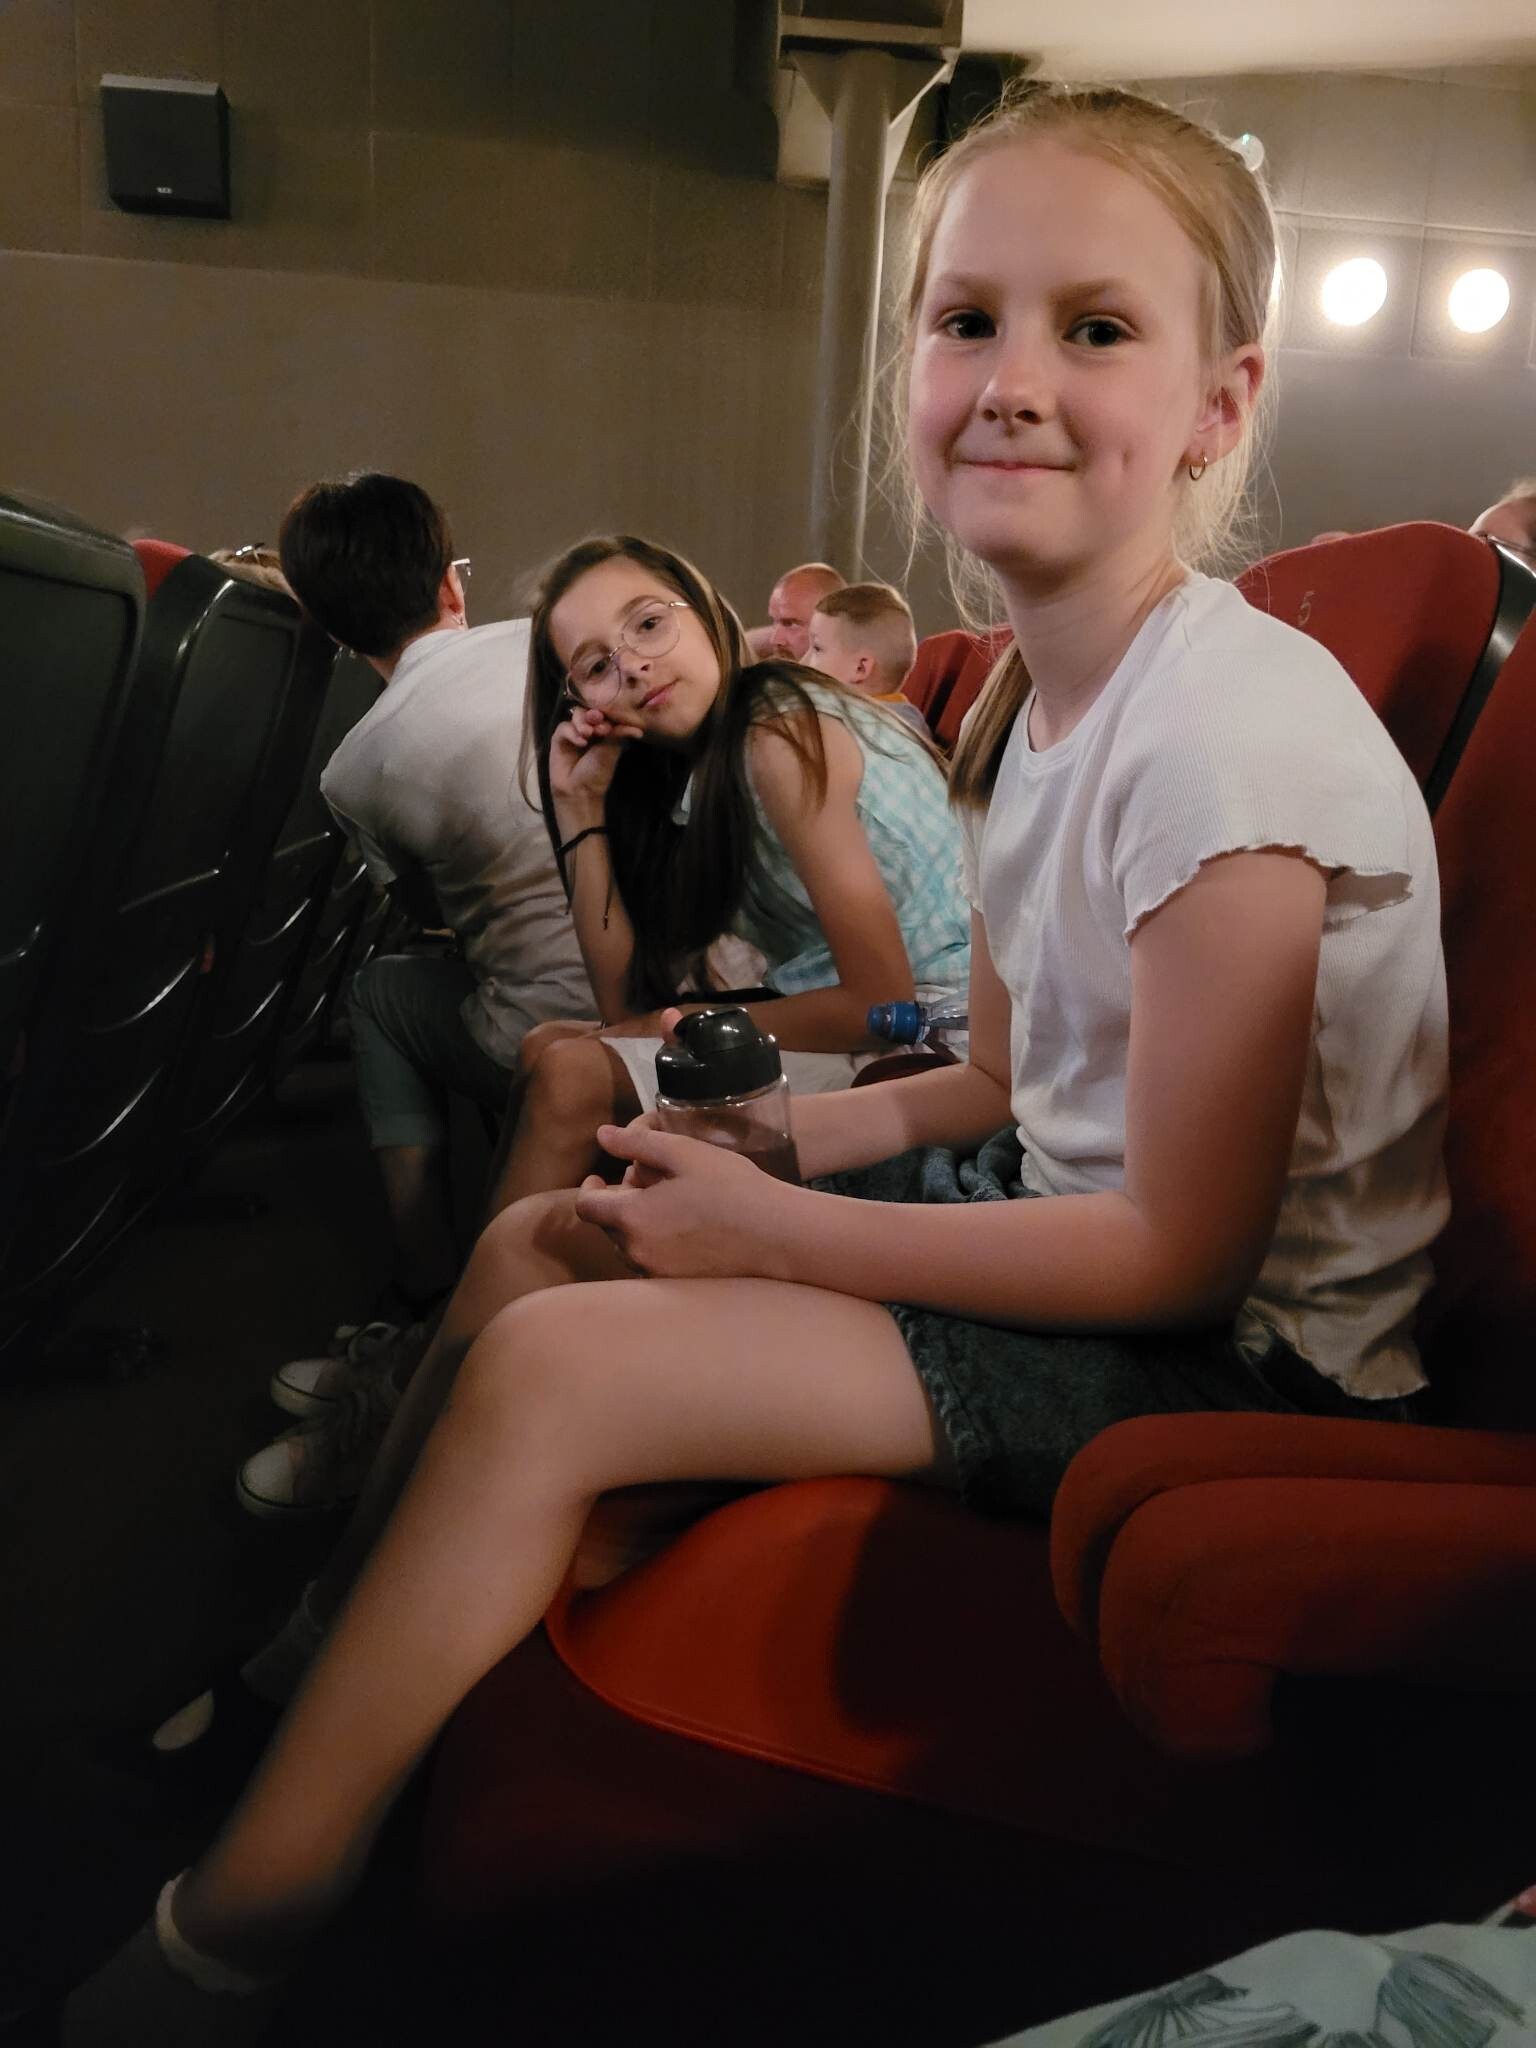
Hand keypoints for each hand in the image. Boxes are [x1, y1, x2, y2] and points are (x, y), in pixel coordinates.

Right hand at [549, 702, 644, 810]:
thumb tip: (639, 729)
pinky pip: (564, 727)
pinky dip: (572, 732)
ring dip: (583, 721)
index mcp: (605, 730)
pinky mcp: (560, 738)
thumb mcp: (612, 751)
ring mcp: (574, 732)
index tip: (611, 722)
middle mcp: (590, 728)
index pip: (606, 713)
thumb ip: (620, 735)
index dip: (608, 713)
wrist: (579, 792)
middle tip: (598, 719)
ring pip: (577, 714)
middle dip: (595, 714)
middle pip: (590, 709)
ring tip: (589, 733)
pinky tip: (580, 742)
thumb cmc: (598, 774)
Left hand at [574, 1122, 798, 1278]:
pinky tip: (682, 1227)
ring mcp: (657, 1273)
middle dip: (617, 1202)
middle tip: (644, 1182)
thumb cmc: (731, 1187)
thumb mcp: (683, 1152)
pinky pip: (650, 1261)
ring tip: (665, 1202)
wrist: (776, 1234)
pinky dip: (654, 1242)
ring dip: (635, 1223)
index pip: (586, 1207)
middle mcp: (637, 1252)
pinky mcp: (677, 1285)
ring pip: (628, 1246)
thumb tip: (602, 1135)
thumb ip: (636, 1143)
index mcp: (632, 1218)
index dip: (588, 1189)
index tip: (599, 1177)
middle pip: (608, 1226)